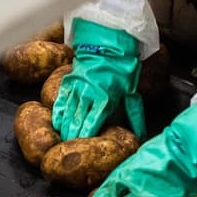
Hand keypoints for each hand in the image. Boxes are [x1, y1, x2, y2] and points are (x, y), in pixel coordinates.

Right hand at [52, 18, 145, 139]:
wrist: (109, 48)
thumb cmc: (122, 72)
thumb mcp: (131, 94)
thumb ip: (135, 117)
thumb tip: (140, 136)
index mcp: (105, 100)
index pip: (92, 125)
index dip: (85, 138)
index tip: (82, 148)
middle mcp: (89, 95)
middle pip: (77, 122)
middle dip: (73, 136)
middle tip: (70, 148)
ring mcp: (77, 88)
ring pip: (68, 113)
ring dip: (64, 128)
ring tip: (62, 140)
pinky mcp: (68, 81)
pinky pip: (60, 101)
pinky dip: (57, 114)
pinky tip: (56, 124)